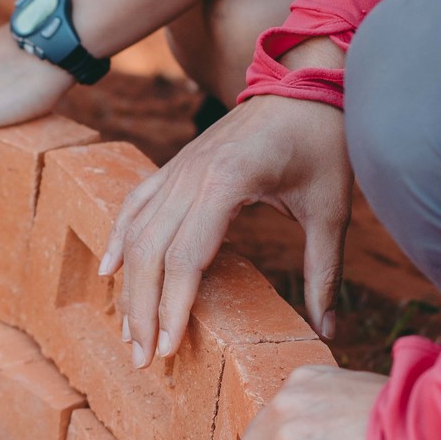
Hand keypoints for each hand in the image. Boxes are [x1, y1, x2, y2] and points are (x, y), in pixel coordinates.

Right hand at [102, 93, 351, 367]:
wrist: (307, 81)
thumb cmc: (322, 141)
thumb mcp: (332, 209)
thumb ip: (324, 271)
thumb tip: (328, 330)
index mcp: (227, 182)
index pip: (186, 257)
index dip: (173, 307)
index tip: (170, 348)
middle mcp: (191, 175)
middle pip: (150, 252)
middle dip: (141, 309)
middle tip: (142, 358)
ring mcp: (177, 168)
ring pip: (136, 232)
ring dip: (128, 285)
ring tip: (128, 331)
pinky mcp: (175, 165)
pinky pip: (135, 204)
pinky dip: (118, 238)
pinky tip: (108, 270)